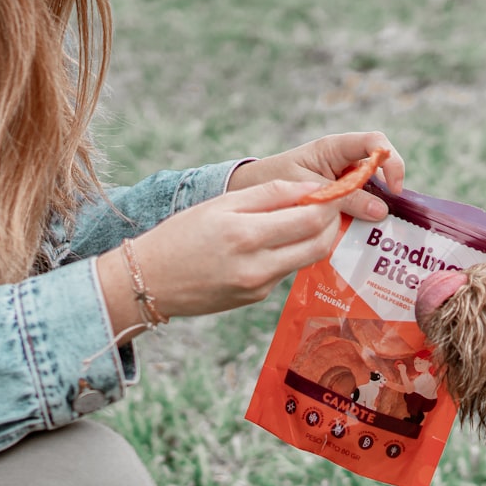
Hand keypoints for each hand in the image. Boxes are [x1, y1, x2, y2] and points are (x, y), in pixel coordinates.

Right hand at [97, 179, 342, 331]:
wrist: (149, 282)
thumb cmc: (181, 236)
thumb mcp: (220, 204)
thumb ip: (268, 195)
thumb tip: (309, 188)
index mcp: (245, 234)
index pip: (310, 217)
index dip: (330, 201)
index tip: (336, 187)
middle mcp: (257, 266)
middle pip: (319, 242)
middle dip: (330, 220)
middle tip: (328, 203)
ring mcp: (259, 287)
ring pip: (307, 258)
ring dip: (315, 236)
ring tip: (304, 217)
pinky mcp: (256, 298)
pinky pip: (286, 270)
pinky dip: (289, 252)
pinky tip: (274, 241)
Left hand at [227, 131, 403, 221]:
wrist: (250, 189)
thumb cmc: (274, 179)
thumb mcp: (310, 190)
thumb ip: (343, 199)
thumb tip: (380, 212)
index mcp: (335, 148)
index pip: (374, 143)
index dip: (391, 162)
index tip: (394, 190)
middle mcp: (343, 161)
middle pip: (380, 168)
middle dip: (388, 191)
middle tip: (387, 217)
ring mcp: (343, 178)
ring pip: (372, 190)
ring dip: (375, 208)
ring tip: (374, 230)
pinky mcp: (338, 197)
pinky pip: (357, 205)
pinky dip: (361, 219)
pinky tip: (359, 235)